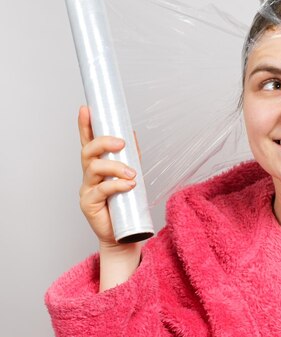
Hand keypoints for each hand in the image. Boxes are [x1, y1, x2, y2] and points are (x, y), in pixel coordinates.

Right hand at [77, 105, 140, 248]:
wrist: (124, 233)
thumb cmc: (127, 204)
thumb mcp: (131, 175)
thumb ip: (131, 157)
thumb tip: (133, 134)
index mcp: (97, 166)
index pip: (88, 142)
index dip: (85, 125)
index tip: (86, 108)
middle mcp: (89, 175)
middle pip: (88, 151)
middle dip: (103, 142)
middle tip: (121, 143)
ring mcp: (87, 189)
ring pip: (94, 169)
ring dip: (115, 167)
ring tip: (132, 175)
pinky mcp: (89, 204)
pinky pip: (101, 189)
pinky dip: (117, 185)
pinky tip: (129, 186)